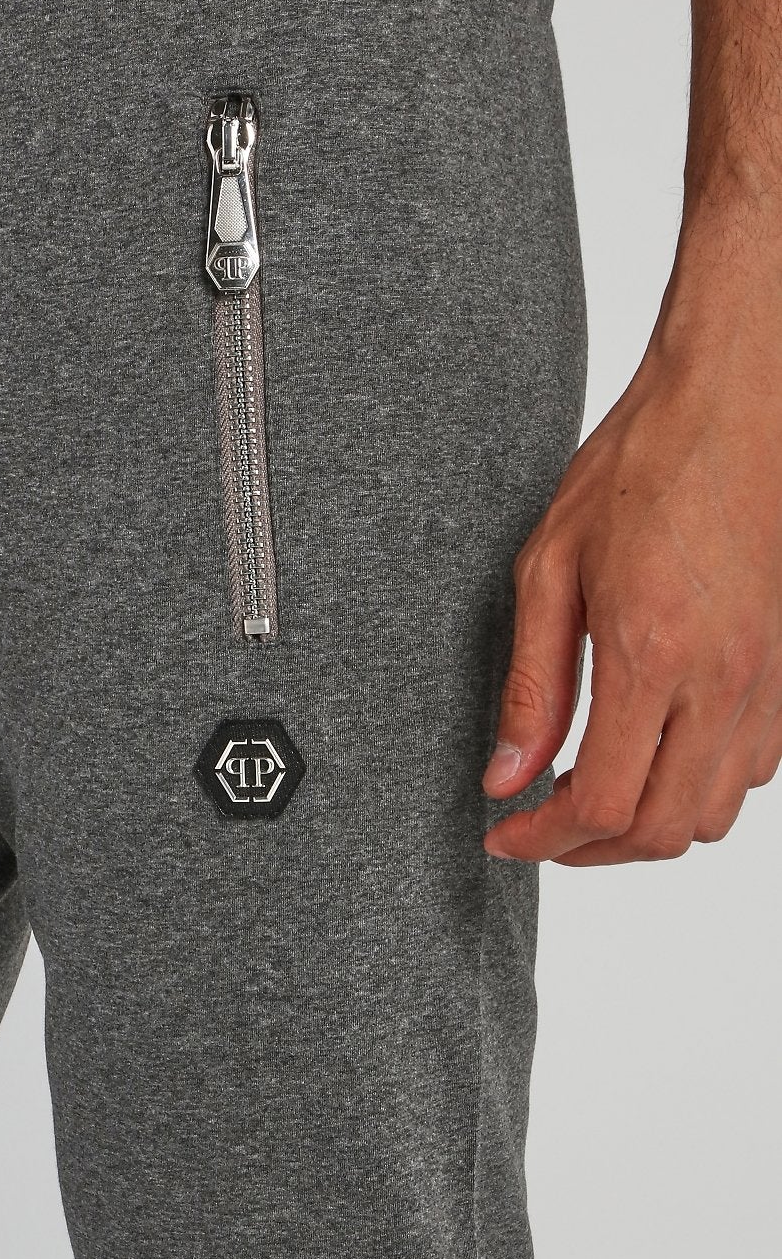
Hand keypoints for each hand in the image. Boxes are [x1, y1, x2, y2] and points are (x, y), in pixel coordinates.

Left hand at [480, 311, 781, 865]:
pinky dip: (698, 787)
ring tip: (588, 793)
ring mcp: (771, 681)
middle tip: (538, 828)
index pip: (604, 805)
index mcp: (652, 653)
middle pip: (664, 832)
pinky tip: (651, 751)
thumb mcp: (549, 567)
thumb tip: (506, 777)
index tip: (504, 833)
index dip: (545, 840)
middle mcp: (725, 680)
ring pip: (715, 812)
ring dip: (647, 825)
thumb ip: (532, 684)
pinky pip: (754, 770)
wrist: (739, 407)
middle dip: (590, 851)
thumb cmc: (638, 468)